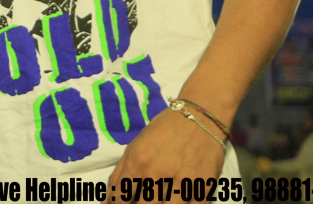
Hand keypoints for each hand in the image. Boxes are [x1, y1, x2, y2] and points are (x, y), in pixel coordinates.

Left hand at [107, 109, 226, 197]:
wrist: (200, 118)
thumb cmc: (163, 131)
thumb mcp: (135, 147)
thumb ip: (120, 175)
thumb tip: (108, 202)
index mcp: (138, 161)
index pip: (121, 197)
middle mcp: (158, 172)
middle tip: (143, 200)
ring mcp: (182, 181)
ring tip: (157, 201)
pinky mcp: (204, 188)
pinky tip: (176, 202)